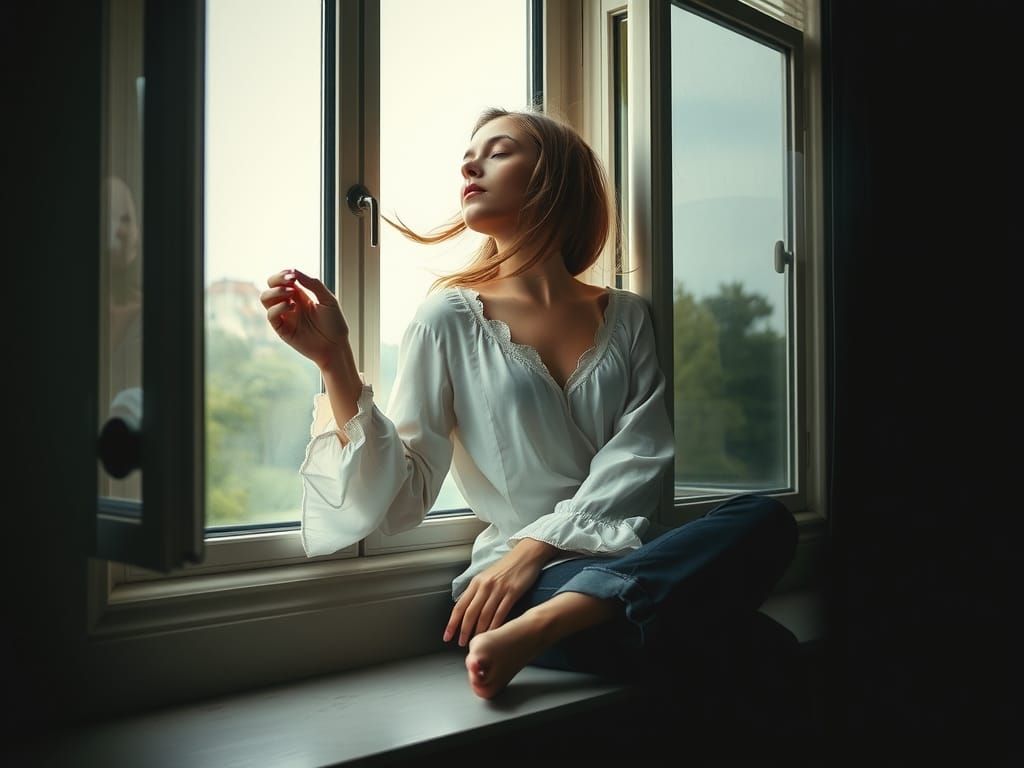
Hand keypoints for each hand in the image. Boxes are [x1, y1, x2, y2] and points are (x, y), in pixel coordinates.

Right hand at [260, 268, 348, 369]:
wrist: (336, 346)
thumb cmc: (335, 324)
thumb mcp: (328, 299)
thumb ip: (313, 284)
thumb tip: (295, 271)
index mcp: (300, 296)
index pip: (282, 280)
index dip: (284, 274)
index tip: (293, 274)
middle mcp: (290, 304)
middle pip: (270, 286)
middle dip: (276, 279)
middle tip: (290, 281)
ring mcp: (285, 316)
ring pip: (265, 299)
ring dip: (276, 291)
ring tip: (291, 294)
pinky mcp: (282, 329)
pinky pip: (271, 315)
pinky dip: (278, 307)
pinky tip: (292, 306)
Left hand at [443, 539, 558, 646]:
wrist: (526, 555)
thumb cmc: (507, 567)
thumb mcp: (487, 576)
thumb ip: (477, 591)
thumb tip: (467, 609)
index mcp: (476, 582)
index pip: (459, 606)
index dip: (452, 623)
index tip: (447, 635)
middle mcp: (485, 585)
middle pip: (470, 613)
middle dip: (464, 631)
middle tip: (461, 644)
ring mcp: (498, 589)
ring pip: (485, 615)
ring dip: (479, 631)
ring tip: (477, 642)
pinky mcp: (512, 592)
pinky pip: (501, 613)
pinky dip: (495, 626)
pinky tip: (493, 635)